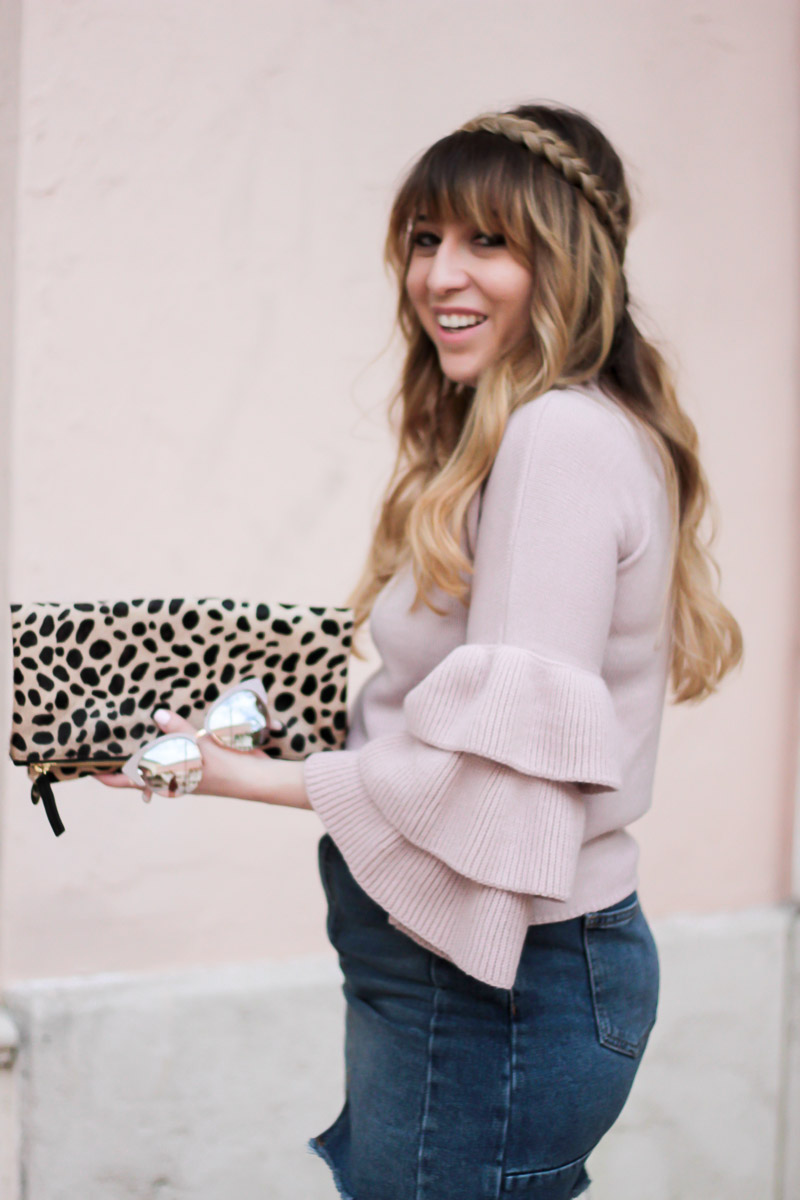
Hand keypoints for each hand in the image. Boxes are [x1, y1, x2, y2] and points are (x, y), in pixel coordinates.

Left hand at [93, 708, 310, 809]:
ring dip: (148, 745)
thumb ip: (179, 730)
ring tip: (134, 727)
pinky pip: (177, 751)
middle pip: (140, 768)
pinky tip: (170, 725)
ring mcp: (185, 770)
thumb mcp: (200, 746)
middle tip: (109, 738)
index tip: (87, 768)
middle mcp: (172, 777)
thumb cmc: (226, 768)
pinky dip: (169, 740)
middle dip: (125, 756)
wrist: (257, 778)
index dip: (106, 775)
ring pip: (157, 758)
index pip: (128, 780)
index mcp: (166, 778)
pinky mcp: (200, 762)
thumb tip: (158, 715)